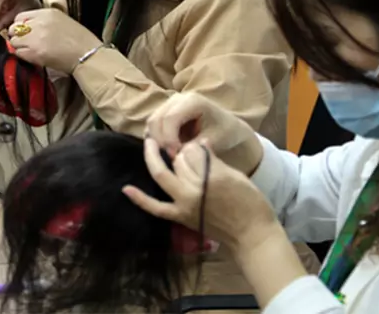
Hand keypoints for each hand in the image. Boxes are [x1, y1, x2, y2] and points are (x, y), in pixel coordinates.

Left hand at [6, 8, 100, 72]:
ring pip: (14, 41)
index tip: (25, 33)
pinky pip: (18, 53)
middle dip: (18, 36)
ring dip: (19, 46)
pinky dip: (22, 55)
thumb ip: (43, 21)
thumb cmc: (79, 40)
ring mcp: (36, 38)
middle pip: (14, 28)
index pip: (20, 17)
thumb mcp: (62, 20)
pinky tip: (32, 57)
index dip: (20, 26)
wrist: (88, 55)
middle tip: (26, 43)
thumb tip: (27, 28)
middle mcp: (39, 23)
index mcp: (47, 13)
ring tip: (30, 51)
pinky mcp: (35, 53)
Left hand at [123, 139, 280, 253]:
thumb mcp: (235, 174)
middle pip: (178, 160)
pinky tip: (126, 189)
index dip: (195, 146)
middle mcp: (194, 189)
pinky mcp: (180, 217)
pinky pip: (156, 207)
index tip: (200, 146)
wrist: (252, 235)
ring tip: (150, 143)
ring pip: (164, 175)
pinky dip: (140, 199)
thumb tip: (199, 144)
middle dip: (180, 152)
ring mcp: (184, 204)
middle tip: (187, 152)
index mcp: (211, 176)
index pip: (193, 151)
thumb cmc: (251, 203)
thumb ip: (213, 160)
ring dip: (156, 159)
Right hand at [146, 92, 258, 161]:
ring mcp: (170, 103)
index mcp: (193, 101)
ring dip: (156, 141)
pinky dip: (156, 138)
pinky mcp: (166, 111)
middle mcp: (178, 98)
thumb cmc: (226, 132)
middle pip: (156, 119)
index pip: (170, 118)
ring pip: (151, 122)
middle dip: (160, 141)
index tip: (175, 156)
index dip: (168, 139)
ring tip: (170, 154)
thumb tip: (175, 155)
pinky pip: (153, 124)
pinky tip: (167, 149)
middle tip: (171, 158)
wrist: (229, 125)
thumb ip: (194, 147)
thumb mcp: (214, 141)